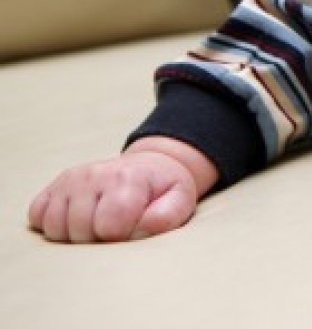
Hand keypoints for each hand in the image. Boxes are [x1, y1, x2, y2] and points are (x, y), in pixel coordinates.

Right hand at [28, 137, 217, 242]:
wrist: (150, 167)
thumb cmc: (163, 190)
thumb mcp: (180, 199)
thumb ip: (169, 215)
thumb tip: (146, 226)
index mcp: (126, 179)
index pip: (109, 227)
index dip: (122, 236)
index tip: (133, 228)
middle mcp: (93, 175)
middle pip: (78, 231)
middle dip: (98, 238)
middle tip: (116, 226)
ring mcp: (71, 179)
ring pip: (54, 228)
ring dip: (74, 235)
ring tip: (98, 223)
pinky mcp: (54, 186)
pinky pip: (36, 217)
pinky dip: (52, 225)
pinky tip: (76, 219)